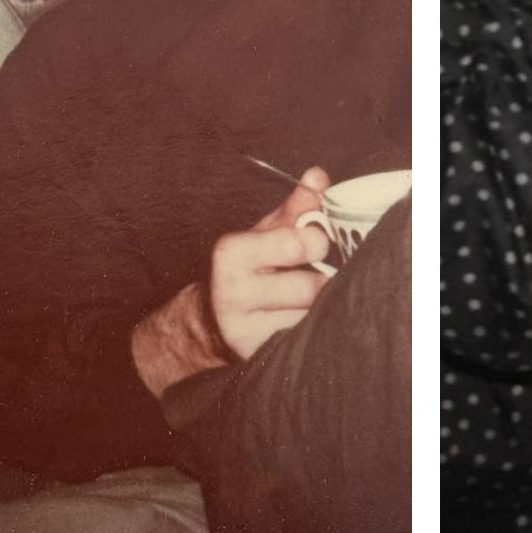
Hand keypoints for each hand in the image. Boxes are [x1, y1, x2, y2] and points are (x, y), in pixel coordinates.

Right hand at [210, 167, 335, 362]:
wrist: (209, 321)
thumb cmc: (248, 269)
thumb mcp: (264, 234)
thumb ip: (295, 208)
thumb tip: (318, 177)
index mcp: (231, 253)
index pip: (293, 244)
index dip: (315, 242)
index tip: (316, 244)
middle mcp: (231, 293)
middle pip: (309, 287)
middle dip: (321, 281)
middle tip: (316, 277)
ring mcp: (244, 330)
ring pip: (311, 316)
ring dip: (319, 307)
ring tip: (306, 300)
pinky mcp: (257, 355)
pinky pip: (306, 338)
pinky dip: (313, 327)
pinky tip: (301, 320)